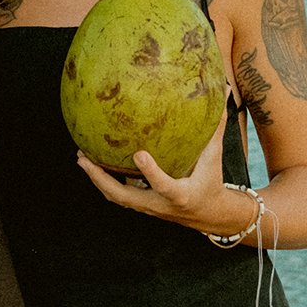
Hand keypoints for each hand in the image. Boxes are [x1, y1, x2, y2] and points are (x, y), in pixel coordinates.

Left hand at [75, 117, 248, 232]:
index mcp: (180, 194)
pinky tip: (92, 164)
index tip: (138, 153)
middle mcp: (160, 205)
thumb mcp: (215, 158)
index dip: (150, 172)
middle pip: (124, 197)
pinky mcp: (142, 206)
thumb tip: (225, 91)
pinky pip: (118, 195)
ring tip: (81, 158)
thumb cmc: (212, 182)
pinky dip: (104, 181)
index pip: (163, 185)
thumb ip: (216, 127)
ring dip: (97, 180)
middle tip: (84, 159)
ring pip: (116, 198)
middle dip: (101, 179)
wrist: (210, 216)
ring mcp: (148, 207)